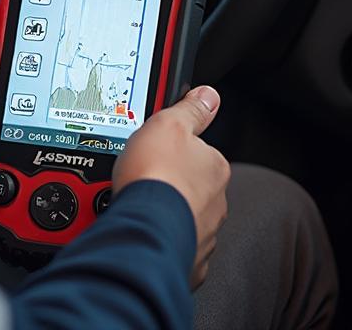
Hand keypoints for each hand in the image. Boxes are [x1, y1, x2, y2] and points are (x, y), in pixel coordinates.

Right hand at [113, 86, 229, 287]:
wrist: (142, 229)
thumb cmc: (156, 178)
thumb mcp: (169, 124)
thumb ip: (190, 109)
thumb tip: (208, 95)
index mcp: (214, 168)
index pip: (198, 151)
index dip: (172, 148)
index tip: (154, 149)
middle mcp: (215, 202)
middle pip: (188, 184)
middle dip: (167, 181)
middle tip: (140, 175)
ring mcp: (201, 231)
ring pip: (179, 213)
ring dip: (161, 208)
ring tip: (136, 200)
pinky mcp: (184, 257)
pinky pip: (169, 240)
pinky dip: (156, 234)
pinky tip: (140, 225)